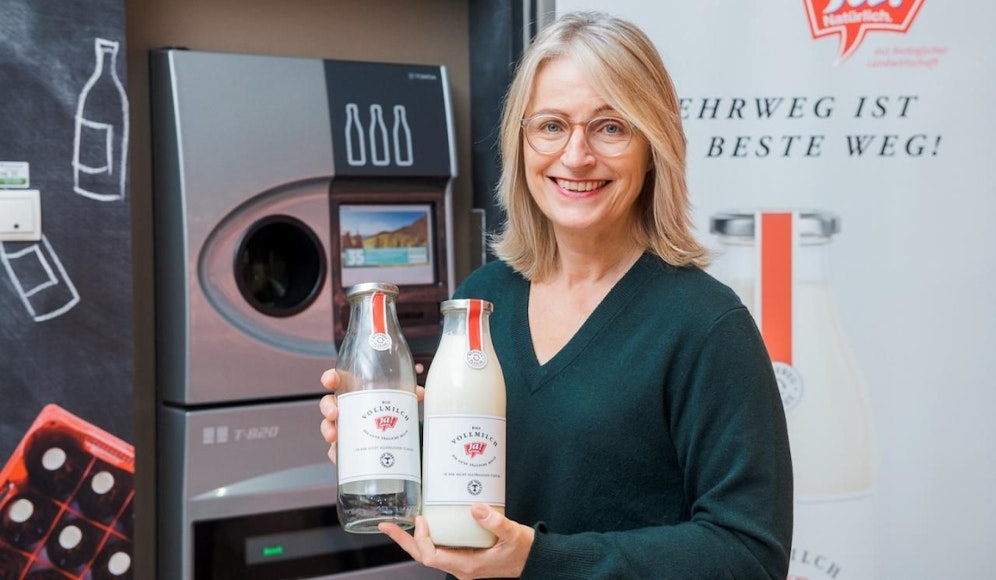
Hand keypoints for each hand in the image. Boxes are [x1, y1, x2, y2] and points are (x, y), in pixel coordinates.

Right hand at [318, 368, 424, 463]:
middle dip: (328, 408)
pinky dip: (336, 454)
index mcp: (355, 392)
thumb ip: (407, 395)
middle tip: (335, 414)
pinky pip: (336, 452)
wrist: (394, 439)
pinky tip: (340, 457)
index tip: (330, 380)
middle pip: (328, 404)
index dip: (330, 378)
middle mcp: (346, 409)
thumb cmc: (388, 413)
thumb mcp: (398, 401)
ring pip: (328, 428)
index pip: (338, 381)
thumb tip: (418, 392)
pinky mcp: (345, 450)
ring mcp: (344, 429)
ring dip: (328, 430)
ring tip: (334, 437)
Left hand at [378, 505, 533, 579]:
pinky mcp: (465, 555)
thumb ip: (495, 521)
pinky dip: (429, 537)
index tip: (422, 519)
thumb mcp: (512, 534)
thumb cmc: (524, 550)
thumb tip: (475, 507)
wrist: (533, 560)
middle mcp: (460, 567)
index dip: (422, 539)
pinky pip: (440, 548)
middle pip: (423, 556)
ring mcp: (461, 562)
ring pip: (429, 552)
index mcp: (466, 566)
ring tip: (398, 524)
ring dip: (413, 539)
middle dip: (404, 540)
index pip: (431, 557)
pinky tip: (426, 523)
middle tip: (386, 525)